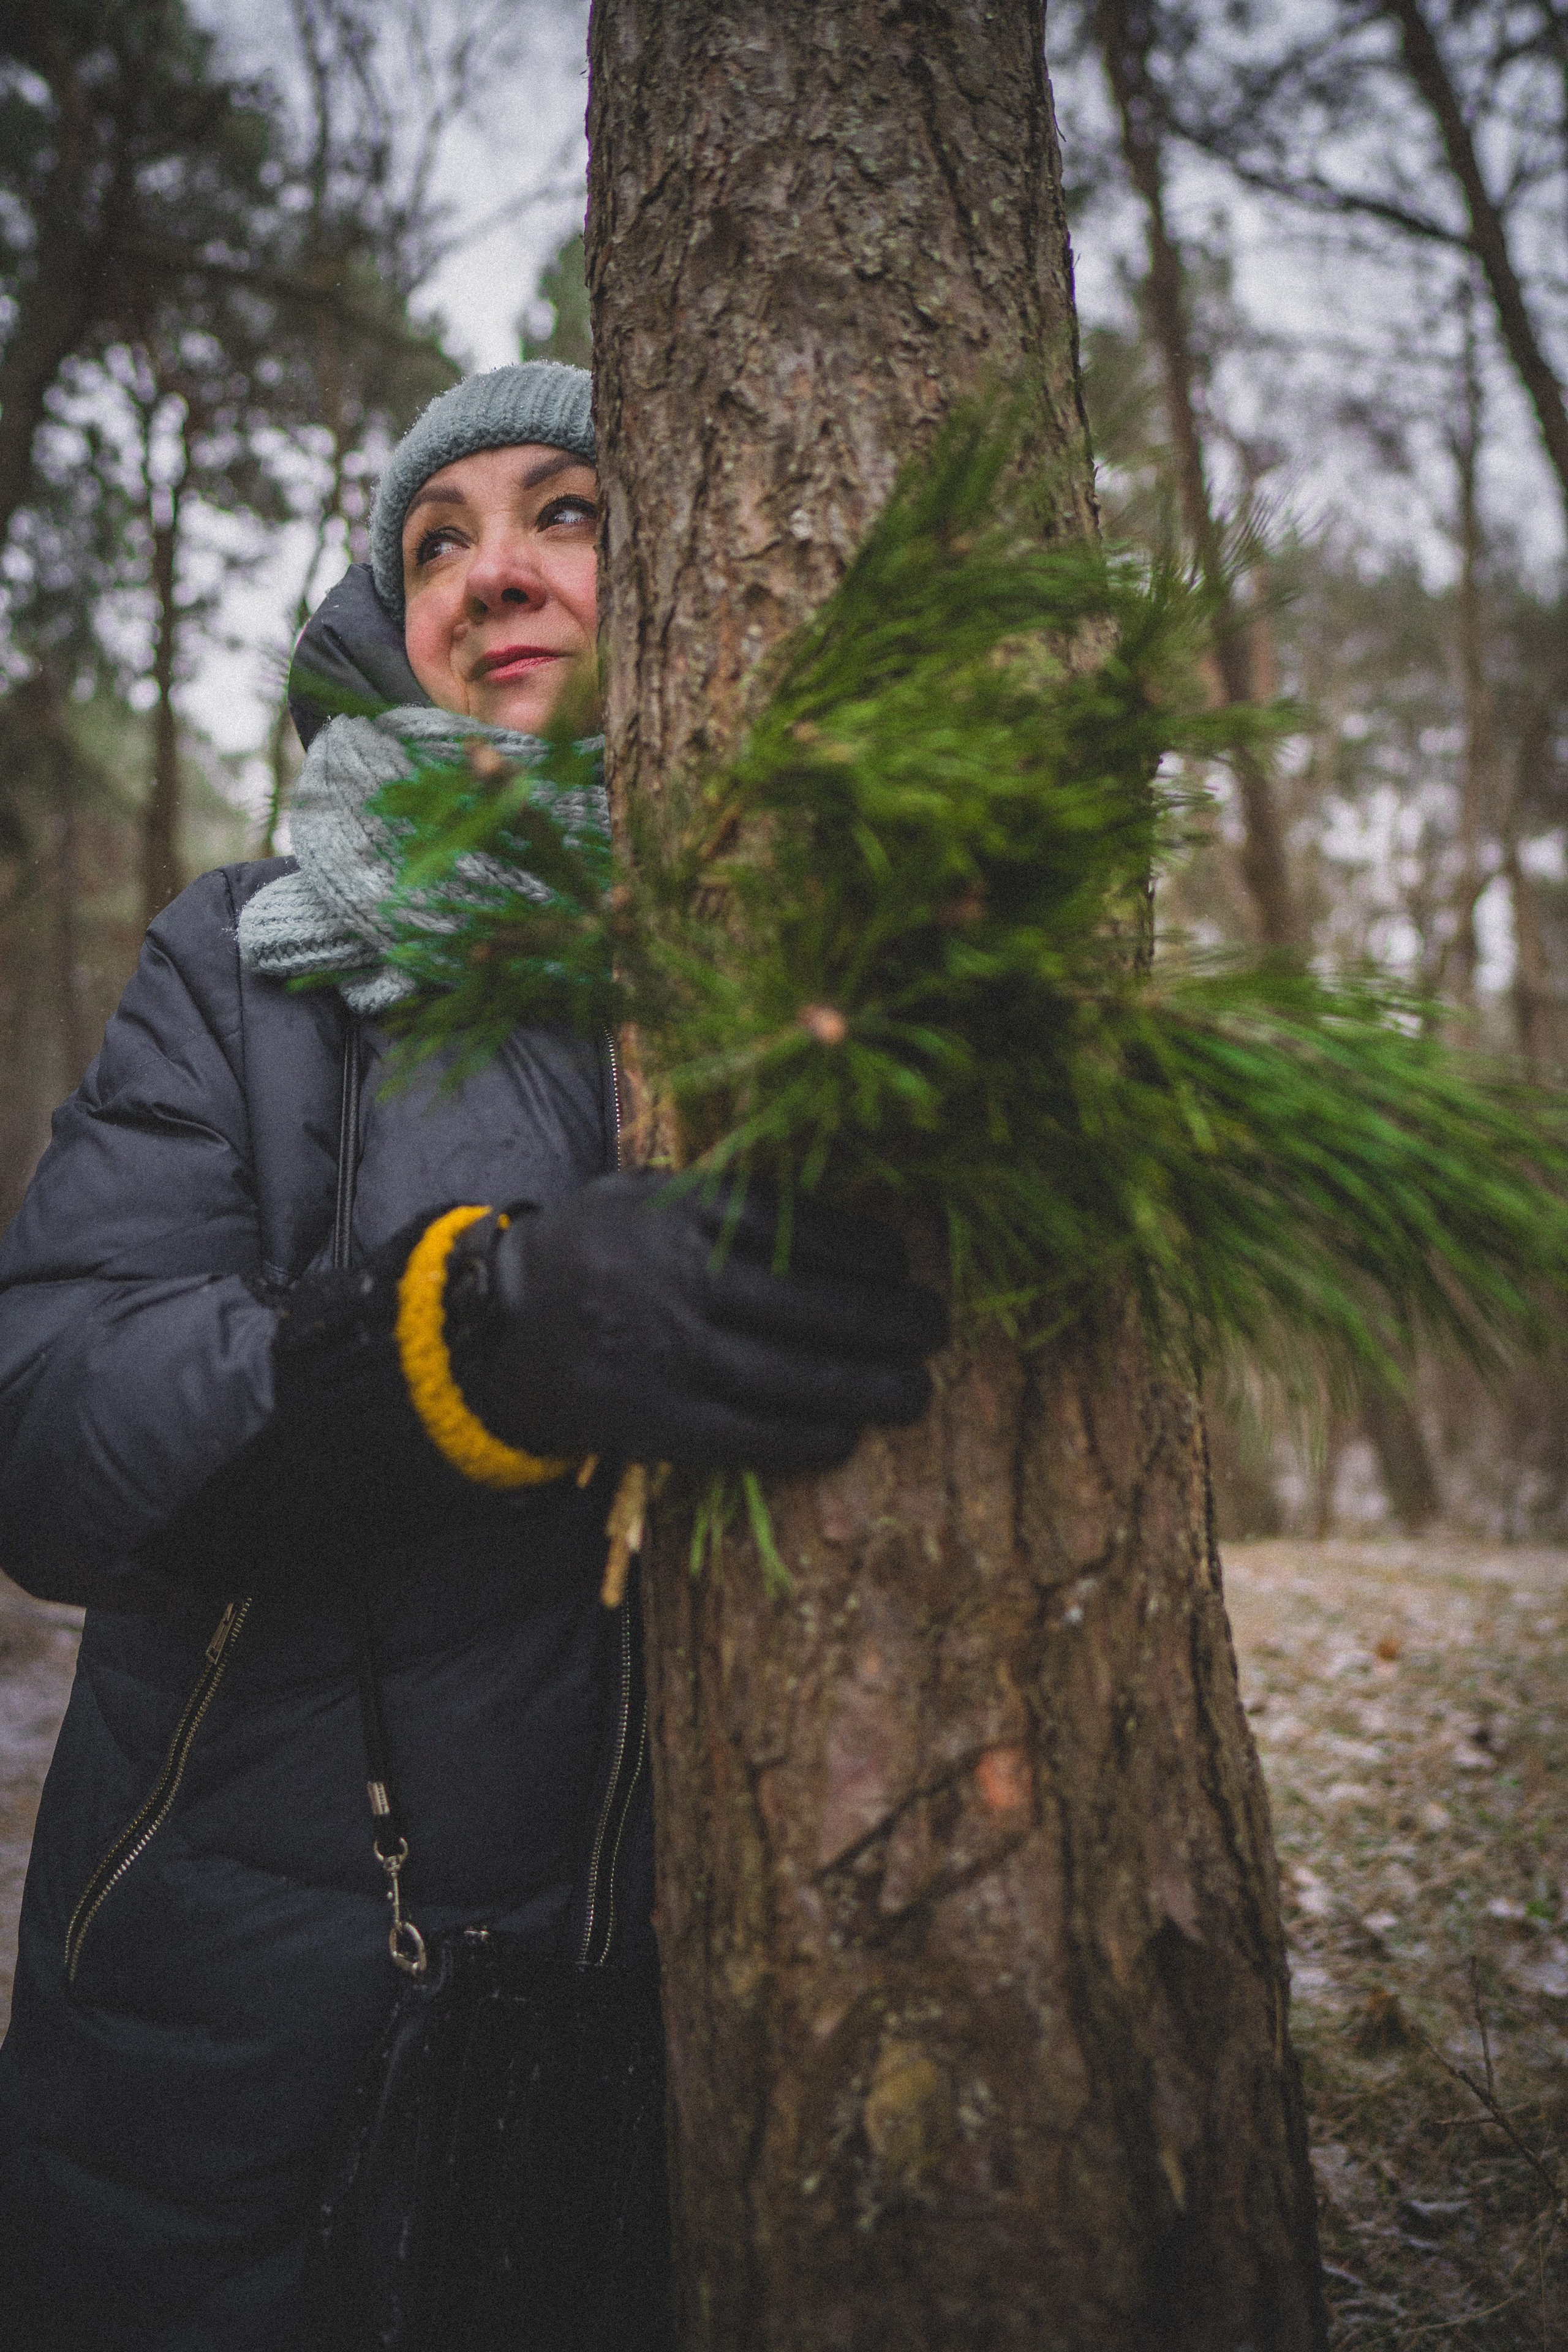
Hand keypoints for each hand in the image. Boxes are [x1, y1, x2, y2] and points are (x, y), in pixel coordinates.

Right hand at [449, 1173, 946, 1471]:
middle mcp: (680, 1279)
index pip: (793, 1225)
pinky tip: (846, 1434)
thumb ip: (725, 1196)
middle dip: (887, 1321)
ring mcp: (669, 1354)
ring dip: (867, 1387)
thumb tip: (834, 1217)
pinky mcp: (656, 1420)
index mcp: (681, 1213)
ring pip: (791, 1376)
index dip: (861, 1248)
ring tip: (915, 1391)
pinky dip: (805, 1438)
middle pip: (810, 1305)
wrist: (497, 1324)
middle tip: (936, 1328)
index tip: (901, 1263)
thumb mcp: (644, 1194)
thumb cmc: (594, 1251)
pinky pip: (749, 1435)